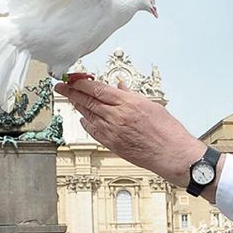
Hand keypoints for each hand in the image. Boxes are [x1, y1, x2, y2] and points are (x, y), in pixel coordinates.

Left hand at [54, 79, 205, 190]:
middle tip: (61, 87)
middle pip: (87, 101)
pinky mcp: (112, 145)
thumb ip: (131, 96)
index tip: (72, 78)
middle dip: (71, 92)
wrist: (172, 154)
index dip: (80, 82)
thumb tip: (120, 87)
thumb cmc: (167, 131)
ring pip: (88, 115)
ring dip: (77, 106)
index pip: (97, 88)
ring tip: (70, 99)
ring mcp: (112, 132)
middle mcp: (117, 117)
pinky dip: (86, 123)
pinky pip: (93, 131)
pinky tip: (83, 119)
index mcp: (127, 103)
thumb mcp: (151, 105)